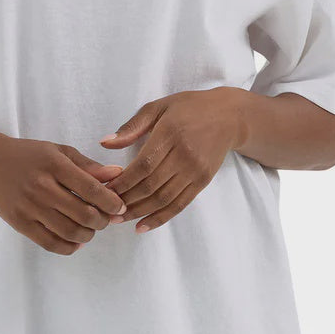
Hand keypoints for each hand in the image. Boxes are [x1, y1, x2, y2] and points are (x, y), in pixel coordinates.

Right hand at [0, 136, 126, 254]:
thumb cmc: (30, 155)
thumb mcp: (60, 152)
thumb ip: (88, 165)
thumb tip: (117, 175)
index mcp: (55, 165)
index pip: (92, 189)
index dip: (111, 202)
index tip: (119, 207)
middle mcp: (42, 186)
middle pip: (83, 214)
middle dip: (102, 221)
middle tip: (105, 219)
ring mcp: (29, 207)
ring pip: (69, 232)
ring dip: (88, 235)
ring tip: (90, 229)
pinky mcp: (19, 223)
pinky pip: (50, 243)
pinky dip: (69, 247)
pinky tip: (75, 241)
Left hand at [99, 88, 249, 232]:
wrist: (229, 116)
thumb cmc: (189, 108)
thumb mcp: (158, 107)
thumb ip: (131, 127)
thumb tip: (104, 143)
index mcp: (170, 133)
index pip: (142, 166)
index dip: (122, 182)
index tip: (105, 191)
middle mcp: (184, 154)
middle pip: (151, 185)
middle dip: (127, 201)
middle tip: (107, 210)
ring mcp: (196, 170)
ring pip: (163, 198)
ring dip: (139, 212)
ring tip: (120, 220)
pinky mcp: (203, 181)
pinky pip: (180, 204)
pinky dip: (160, 217)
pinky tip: (143, 226)